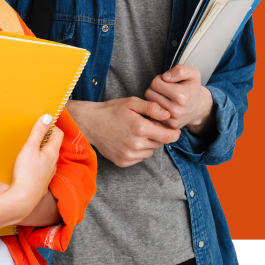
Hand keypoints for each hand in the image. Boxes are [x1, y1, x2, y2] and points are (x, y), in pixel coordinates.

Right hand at [6, 115, 63, 217]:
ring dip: (43, 150)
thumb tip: (48, 117)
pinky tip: (30, 163)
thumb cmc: (26, 173)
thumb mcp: (30, 148)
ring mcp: (48, 174)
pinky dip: (39, 161)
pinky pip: (44, 167)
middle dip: (47, 136)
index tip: (43, 121)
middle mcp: (54, 163)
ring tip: (32, 146)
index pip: (58, 133)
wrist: (23, 199)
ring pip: (49, 157)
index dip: (52, 125)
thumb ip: (38, 132)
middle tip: (36, 131)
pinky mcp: (42, 182)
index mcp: (52, 153)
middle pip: (54, 145)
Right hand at [65, 98, 180, 167]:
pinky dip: (138, 151)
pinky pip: (139, 158)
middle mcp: (136, 144)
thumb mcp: (131, 102)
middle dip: (157, 135)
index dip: (174, 132)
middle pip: (160, 143)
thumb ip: (151, 108)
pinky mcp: (123, 162)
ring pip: (150, 152)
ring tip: (135, 133)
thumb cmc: (111, 110)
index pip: (169, 136)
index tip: (172, 129)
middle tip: (146, 126)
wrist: (90, 123)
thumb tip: (167, 115)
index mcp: (140, 128)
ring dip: (148, 144)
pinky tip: (127, 141)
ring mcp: (129, 155)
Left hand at [144, 65, 214, 134]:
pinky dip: (154, 109)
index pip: (155, 82)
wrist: (199, 108)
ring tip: (164, 97)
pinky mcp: (167, 126)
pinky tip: (162, 106)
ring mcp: (171, 120)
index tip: (167, 82)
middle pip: (149, 93)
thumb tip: (165, 77)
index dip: (159, 79)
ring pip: (148, 104)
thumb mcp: (193, 73)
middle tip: (164, 89)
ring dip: (154, 98)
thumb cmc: (192, 88)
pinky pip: (151, 114)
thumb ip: (180, 70)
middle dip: (155, 88)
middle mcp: (176, 109)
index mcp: (182, 95)